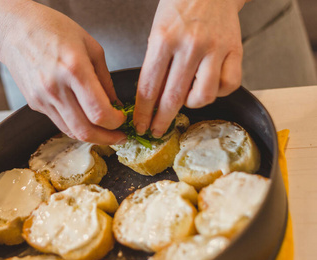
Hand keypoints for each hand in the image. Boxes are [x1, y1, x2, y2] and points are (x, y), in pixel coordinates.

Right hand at [0, 1, 125, 144]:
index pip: (99, 112)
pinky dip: (76, 126)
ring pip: (71, 132)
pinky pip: (60, 123)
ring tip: (104, 130)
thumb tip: (115, 105)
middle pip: (85, 131)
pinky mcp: (34, 104)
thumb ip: (105, 79)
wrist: (14, 29)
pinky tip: (85, 119)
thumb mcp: (91, 46)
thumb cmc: (54, 30)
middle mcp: (56, 88)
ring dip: (92, 136)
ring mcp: (43, 99)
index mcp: (74, 69)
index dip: (116, 123)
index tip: (122, 119)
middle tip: (118, 136)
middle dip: (107, 139)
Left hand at [134, 0, 244, 137]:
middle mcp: (190, 45)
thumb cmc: (179, 9)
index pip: (149, 87)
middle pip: (173, 97)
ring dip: (191, 104)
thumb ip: (154, 65)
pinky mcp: (236, 49)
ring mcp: (215, 48)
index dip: (143, 112)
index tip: (140, 125)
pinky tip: (209, 83)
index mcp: (164, 39)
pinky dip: (218, 92)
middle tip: (156, 130)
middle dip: (161, 120)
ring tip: (187, 96)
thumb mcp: (156, 32)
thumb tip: (149, 100)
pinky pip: (228, 85)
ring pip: (203, 96)